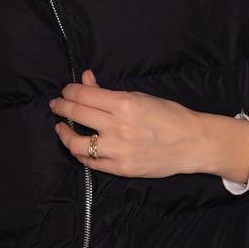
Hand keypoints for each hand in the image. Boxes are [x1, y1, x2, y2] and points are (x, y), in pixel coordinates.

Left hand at [49, 69, 208, 178]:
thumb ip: (108, 91)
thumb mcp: (139, 97)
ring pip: (76, 143)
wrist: (192, 143)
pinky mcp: (120, 169)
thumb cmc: (169, 115)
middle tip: (56, 105)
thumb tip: (85, 79)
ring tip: (61, 128)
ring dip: (64, 133)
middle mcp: (118, 127)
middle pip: (76, 114)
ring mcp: (118, 151)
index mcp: (124, 104)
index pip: (83, 95)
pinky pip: (90, 162)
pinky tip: (78, 146)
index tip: (66, 91)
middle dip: (61, 106)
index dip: (69, 91)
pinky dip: (80, 153)